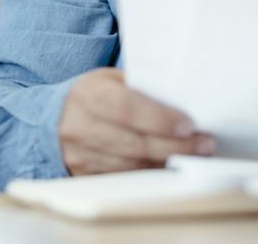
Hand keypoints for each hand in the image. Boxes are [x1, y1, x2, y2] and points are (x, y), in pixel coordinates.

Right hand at [59, 68, 214, 175]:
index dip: (159, 119)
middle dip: (175, 146)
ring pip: (132, 165)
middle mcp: (79, 126)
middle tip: (204, 144)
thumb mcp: (110, 80)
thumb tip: (182, 100)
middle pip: (134, 143)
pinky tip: (170, 165)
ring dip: (167, 161)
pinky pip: (124, 177)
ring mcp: (79, 155)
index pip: (126, 109)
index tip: (189, 125)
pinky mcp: (84, 175)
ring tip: (195, 154)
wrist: (52, 119)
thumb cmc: (92, 95)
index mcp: (88, 94)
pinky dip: (151, 172)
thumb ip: (139, 87)